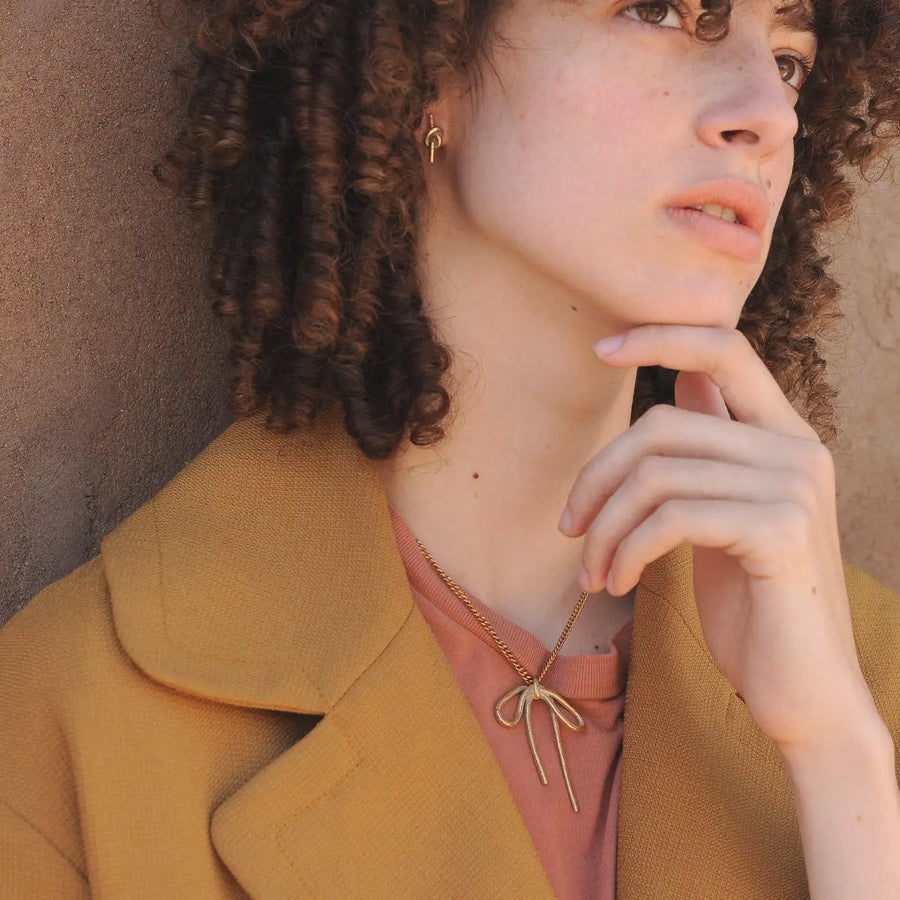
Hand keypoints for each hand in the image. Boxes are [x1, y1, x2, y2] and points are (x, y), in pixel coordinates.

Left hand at [558, 324, 883, 757]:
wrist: (802, 692)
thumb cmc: (754, 607)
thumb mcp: (723, 516)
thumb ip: (709, 451)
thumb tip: (679, 382)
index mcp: (783, 436)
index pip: (725, 349)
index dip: (660, 337)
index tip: (600, 347)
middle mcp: (797, 448)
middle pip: (660, 426)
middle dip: (597, 477)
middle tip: (570, 529)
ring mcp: (792, 486)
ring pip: (655, 474)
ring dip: (604, 528)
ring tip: (594, 572)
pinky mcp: (777, 530)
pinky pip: (668, 517)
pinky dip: (625, 550)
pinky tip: (618, 583)